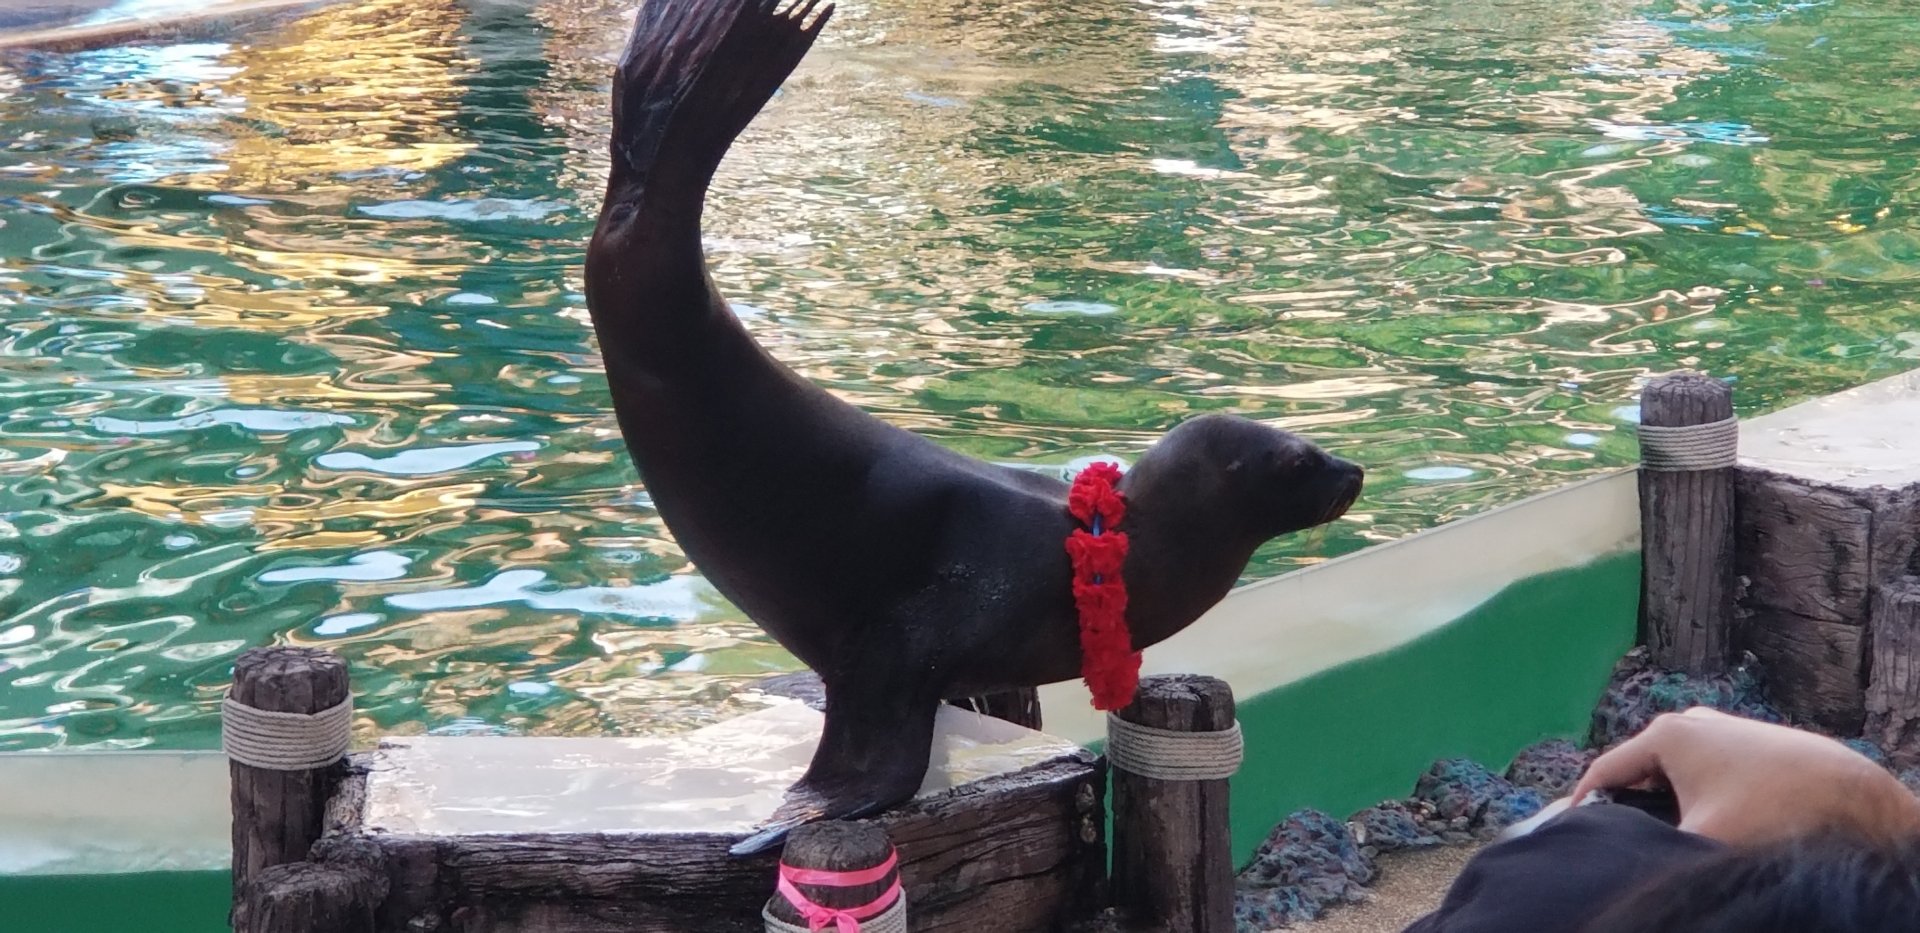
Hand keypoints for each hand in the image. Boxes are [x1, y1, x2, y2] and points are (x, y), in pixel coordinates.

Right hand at [1568, 707, 1919, 846]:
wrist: (1851, 798)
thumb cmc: (1772, 812)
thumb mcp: (1704, 838)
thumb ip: (1656, 845)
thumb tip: (1624, 857)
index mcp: (1667, 734)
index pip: (1604, 771)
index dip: (1583, 805)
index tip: (1573, 834)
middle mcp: (1689, 721)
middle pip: (1638, 769)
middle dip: (1627, 803)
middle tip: (1624, 837)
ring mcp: (1720, 727)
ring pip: (1671, 769)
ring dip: (1663, 800)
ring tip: (1666, 831)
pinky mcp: (1746, 741)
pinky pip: (1701, 769)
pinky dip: (1693, 794)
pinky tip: (1706, 819)